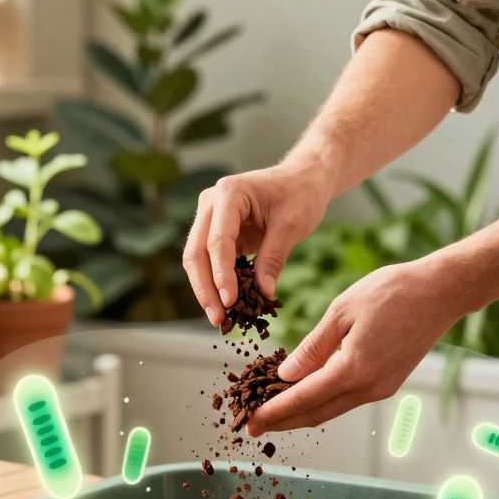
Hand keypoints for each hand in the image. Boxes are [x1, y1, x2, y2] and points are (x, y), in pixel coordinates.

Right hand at [183, 162, 330, 324]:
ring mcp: (210, 216)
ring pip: (196, 259)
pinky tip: (225, 305)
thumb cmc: (300, 195)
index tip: (230, 302)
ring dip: (205, 289)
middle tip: (218, 319)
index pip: (218, 241)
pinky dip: (215, 282)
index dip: (221, 274)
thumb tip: (263, 294)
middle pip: (196, 252)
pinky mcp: (216, 231)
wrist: (302, 179)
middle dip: (205, 288)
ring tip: (219, 318)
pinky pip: (209, 261)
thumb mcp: (292, 225)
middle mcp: (211, 203)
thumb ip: (274, 258)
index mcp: (229, 193)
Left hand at [246, 257, 463, 434]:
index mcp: (354, 369)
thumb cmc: (392, 292)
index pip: (304, 399)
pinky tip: (306, 395)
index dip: (274, 412)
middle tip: (252, 426)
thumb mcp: (342, 311)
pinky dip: (322, 401)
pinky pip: (348, 399)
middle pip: (317, 414)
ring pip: (332, 410)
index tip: (250, 419)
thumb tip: (286, 375)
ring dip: (301, 414)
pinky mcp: (388, 383)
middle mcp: (369, 387)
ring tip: (273, 414)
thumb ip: (313, 347)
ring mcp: (381, 388)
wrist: (440, 292)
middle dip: (282, 422)